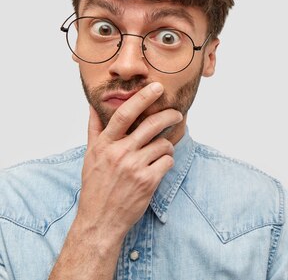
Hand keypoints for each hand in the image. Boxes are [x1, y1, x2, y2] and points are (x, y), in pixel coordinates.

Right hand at [75, 82, 182, 245]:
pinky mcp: (148, 181)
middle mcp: (119, 153)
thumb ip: (94, 129)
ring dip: (166, 147)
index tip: (156, 87)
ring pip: (163, 144)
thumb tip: (93, 105)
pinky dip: (167, 162)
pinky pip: (168, 161)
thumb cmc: (96, 187)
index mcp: (104, 145)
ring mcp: (134, 167)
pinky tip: (159, 168)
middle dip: (169, 116)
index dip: (142, 98)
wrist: (100, 220)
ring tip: (160, 153)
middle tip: (177, 114)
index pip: (124, 114)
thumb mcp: (90, 156)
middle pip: (151, 125)